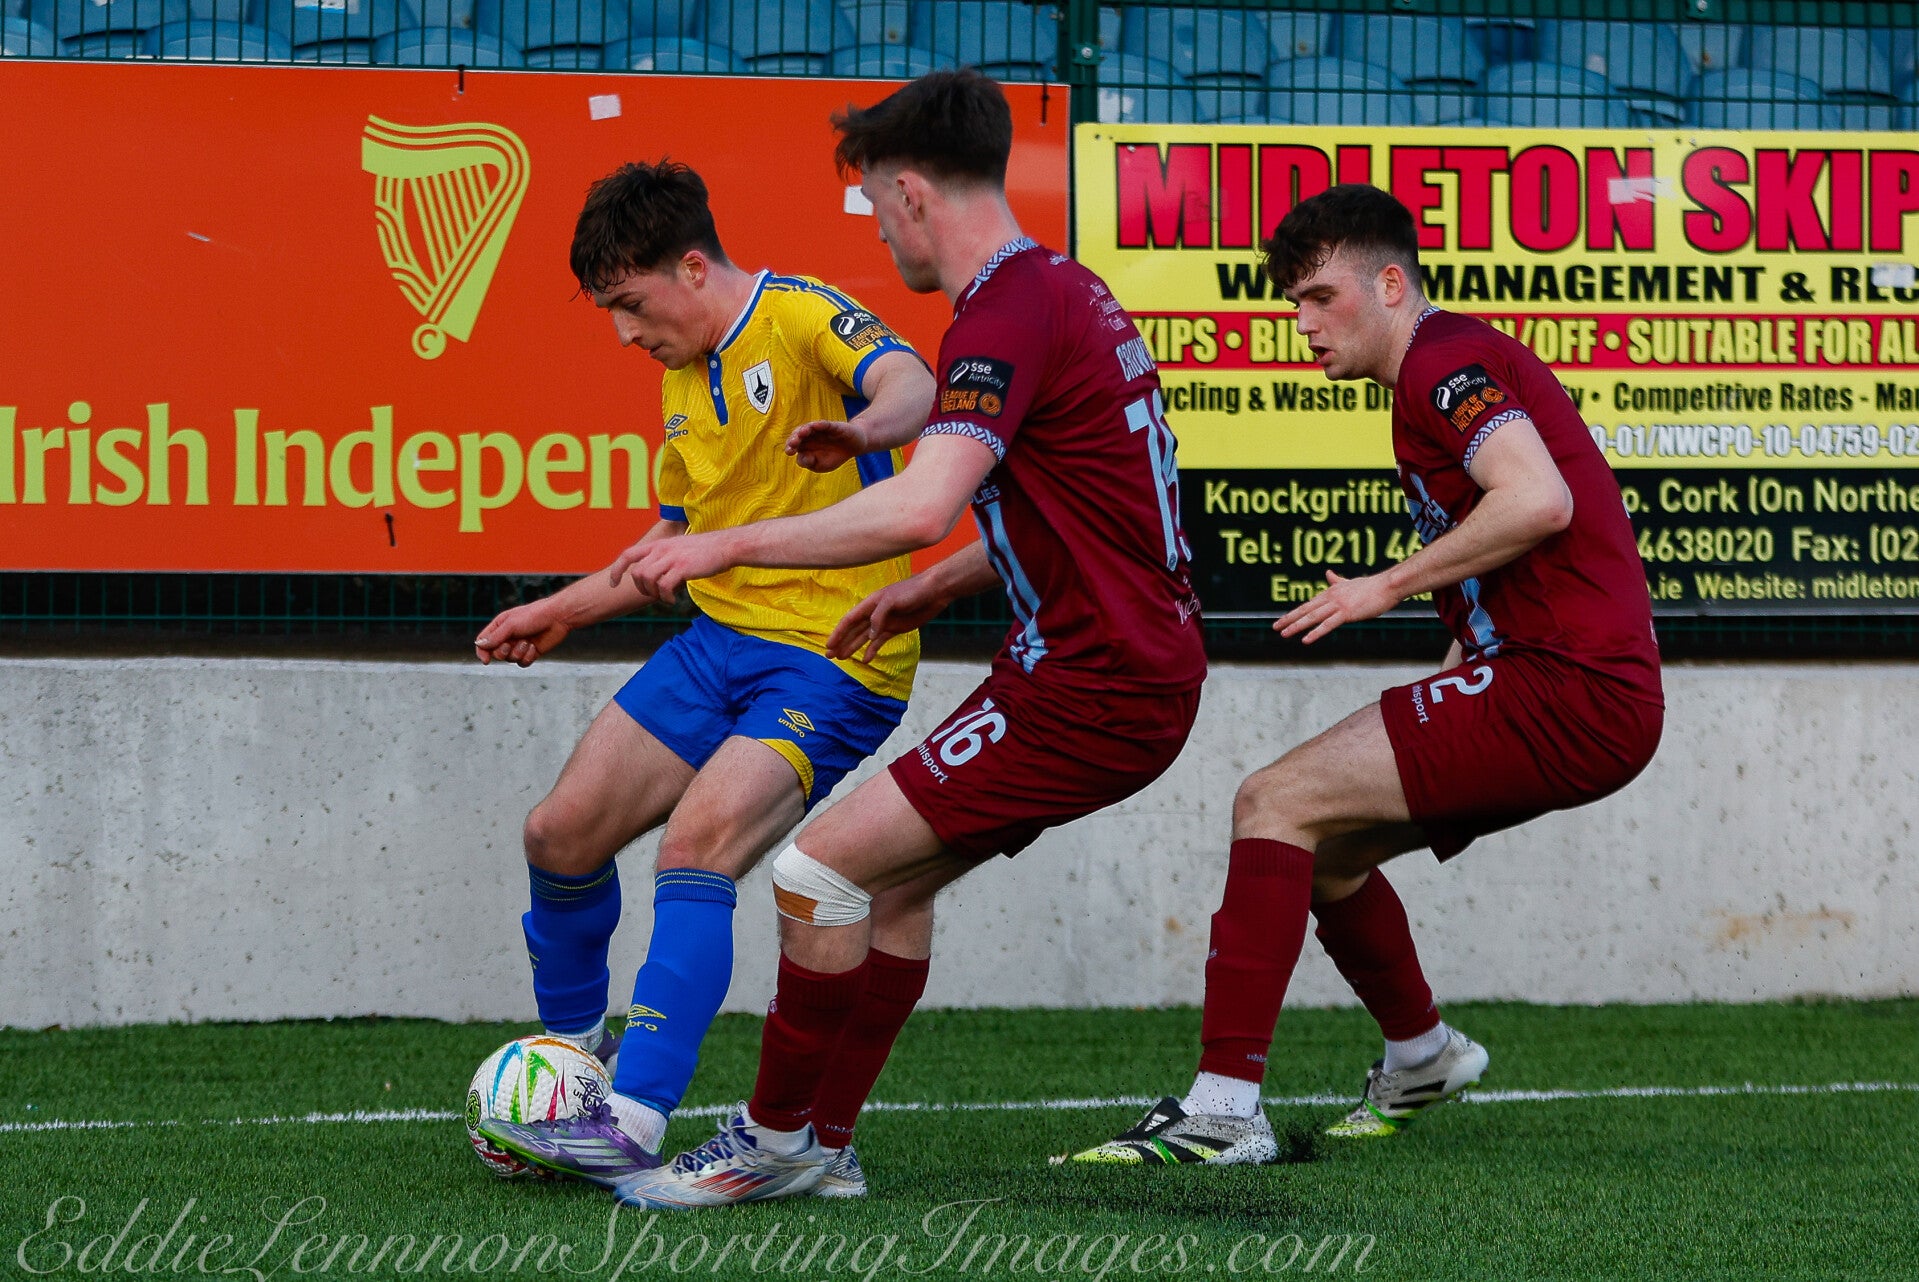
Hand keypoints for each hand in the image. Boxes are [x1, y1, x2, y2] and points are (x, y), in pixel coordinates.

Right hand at [475, 602, 570, 666]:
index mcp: (499, 626)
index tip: (486, 660)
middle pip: (496, 654)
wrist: (557, 618)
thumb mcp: (511, 624)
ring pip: (510, 660)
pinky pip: (523, 663)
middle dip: (502, 653)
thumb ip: (495, 636)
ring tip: (527, 643)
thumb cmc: (534, 616)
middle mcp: (508, 637)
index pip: (483, 642)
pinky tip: (533, 647)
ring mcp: (519, 645)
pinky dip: (527, 657)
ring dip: (518, 653)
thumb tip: (479, 645)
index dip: (482, 652)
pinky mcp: (530, 652)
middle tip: (509, 645)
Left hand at [609, 530, 733, 602]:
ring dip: (654, 594)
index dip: (617, 570)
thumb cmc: (704, 551)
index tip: (614, 583)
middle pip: (637, 573)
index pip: (628, 555)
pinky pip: (664, 587)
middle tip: (654, 595)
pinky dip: (666, 598)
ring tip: (666, 597)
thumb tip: (654, 576)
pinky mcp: (683, 568)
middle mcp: (662, 549)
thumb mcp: (678, 548)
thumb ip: (664, 557)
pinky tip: (674, 600)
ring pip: (648, 579)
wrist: (725, 546)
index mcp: (659, 544)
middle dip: (641, 589)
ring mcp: (672, 558)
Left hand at [785, 419, 868, 472]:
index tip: (790, 452)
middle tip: (794, 443)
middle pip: (798, 434)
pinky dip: (821, 424)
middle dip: (794, 438)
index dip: (790, 447)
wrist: (854, 446)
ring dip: (804, 429)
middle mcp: (810, 436)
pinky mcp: (832, 426)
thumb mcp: (820, 465)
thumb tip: (801, 456)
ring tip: (802, 433)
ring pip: (809, 427)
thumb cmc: (834, 456)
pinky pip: (825, 424)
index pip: (793, 445)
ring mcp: (820, 430)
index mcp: (804, 446)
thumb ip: (809, 463)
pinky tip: (816, 425)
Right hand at [827, 574, 951, 662]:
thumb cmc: (912, 591)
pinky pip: (880, 642)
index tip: (828, 645)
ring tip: (841, 658)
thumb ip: (878, 617)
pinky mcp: (895, 629)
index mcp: (870, 604)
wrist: (934, 592)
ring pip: (864, 637)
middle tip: (829, 656)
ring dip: (852, 647)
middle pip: (853, 630)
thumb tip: (869, 636)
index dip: (838, 633)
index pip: (849, 620)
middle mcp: (874, 613)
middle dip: (841, 642)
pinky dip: (872, 650)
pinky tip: (865, 660)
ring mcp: (884, 622)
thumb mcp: (891, 600)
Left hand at [1274, 570, 1402, 643]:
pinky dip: (1316, 632)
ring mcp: (1338, 605)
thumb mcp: (1350, 583)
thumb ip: (1337, 580)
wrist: (1387, 585)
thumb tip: (1328, 573)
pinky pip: (1328, 625)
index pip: (1309, 604)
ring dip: (1297, 625)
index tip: (1282, 620)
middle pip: (1306, 610)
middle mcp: (1331, 597)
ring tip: (1284, 633)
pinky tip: (1305, 640)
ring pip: (1313, 617)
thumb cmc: (1372, 586)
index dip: (1294, 613)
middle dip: (1289, 619)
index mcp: (1331, 592)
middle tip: (1275, 627)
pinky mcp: (1347, 613)